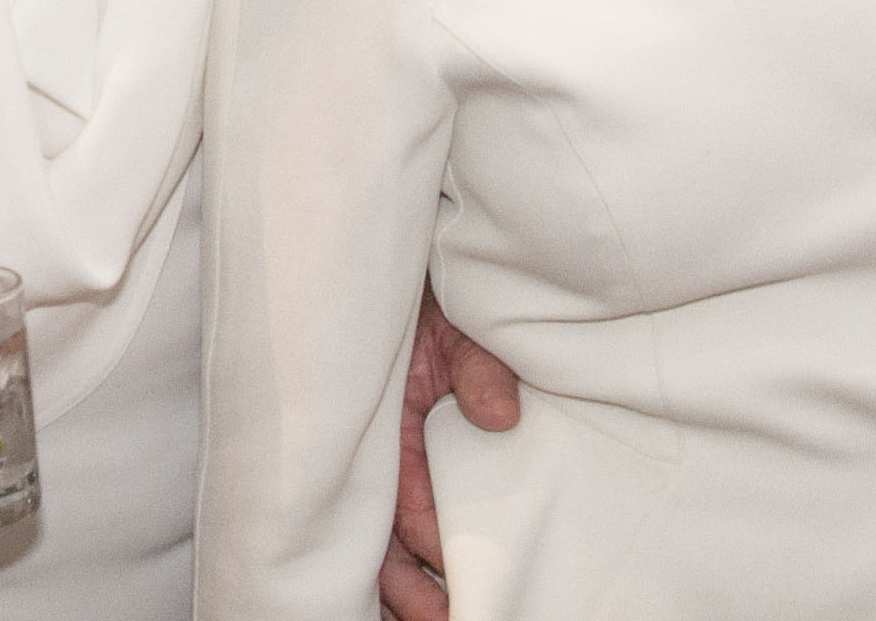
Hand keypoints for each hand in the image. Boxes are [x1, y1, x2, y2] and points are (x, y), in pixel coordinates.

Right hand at [380, 285, 520, 620]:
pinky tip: (417, 595)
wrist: (399, 286)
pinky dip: (395, 564)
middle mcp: (372, 460)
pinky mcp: (391, 469)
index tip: (459, 582)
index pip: (402, 506)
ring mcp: (377, 468)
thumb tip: (503, 417)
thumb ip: (478, 369)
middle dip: (406, 593)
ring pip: (376, 544)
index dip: (431, 546)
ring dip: (399, 589)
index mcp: (381, 433)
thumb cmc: (426, 307)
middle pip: (378, 542)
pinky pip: (382, 528)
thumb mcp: (453, 331)